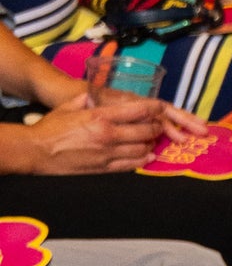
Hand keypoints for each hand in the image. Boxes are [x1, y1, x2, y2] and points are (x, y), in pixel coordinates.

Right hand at [24, 92, 167, 173]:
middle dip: (156, 127)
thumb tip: (96, 96)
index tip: (161, 107)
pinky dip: (142, 160)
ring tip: (151, 139)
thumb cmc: (49, 127)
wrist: (35, 151)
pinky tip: (147, 156)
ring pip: (142, 149)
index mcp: (100, 117)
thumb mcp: (69, 106)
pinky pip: (131, 165)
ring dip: (151, 143)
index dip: (154, 108)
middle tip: (158, 124)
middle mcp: (108, 135)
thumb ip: (87, 99)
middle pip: (145, 131)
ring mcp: (107, 154)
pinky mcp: (103, 169)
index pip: (138, 110)